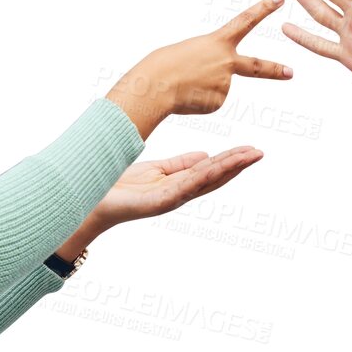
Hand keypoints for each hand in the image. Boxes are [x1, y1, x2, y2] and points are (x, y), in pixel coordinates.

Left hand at [92, 146, 264, 227]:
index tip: (251, 149)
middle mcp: (179, 193)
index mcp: (178, 183)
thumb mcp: (155, 169)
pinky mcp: (158, 202)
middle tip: (259, 152)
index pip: (211, 169)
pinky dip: (203, 176)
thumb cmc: (120, 186)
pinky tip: (216, 165)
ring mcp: (170, 198)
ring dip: (228, 168)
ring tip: (248, 156)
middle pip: (215, 176)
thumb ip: (179, 163)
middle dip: (237, 164)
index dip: (231, 160)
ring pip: (205, 180)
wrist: (91, 199)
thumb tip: (205, 154)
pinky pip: (185, 186)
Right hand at [107, 0, 292, 137]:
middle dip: (275, 70)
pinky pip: (211, 100)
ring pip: (218, 87)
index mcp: (217, 42)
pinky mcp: (219, 101)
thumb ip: (209, 62)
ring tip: (184, 85)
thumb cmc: (165, 65)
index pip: (246, 21)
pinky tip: (187, 96)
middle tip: (291, 72)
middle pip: (257, 66)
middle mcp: (226, 62)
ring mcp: (225, 83)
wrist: (156, 85)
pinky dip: (199, 99)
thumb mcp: (190, 51)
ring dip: (202, 88)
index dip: (264, 9)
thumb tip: (218, 83)